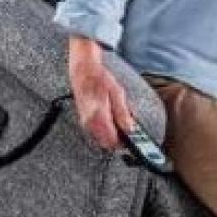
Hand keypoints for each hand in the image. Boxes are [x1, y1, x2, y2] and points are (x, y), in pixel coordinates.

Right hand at [67, 35, 135, 151]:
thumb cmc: (100, 79)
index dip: (125, 142)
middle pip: (107, 144)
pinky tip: (113, 118)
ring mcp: (86, 123)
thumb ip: (123, 113)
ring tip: (121, 120)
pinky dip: (107, 130)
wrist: (82, 72)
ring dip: (113, 135)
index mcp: (98, 116)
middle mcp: (89, 123)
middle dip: (119, 140)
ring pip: (102, 140)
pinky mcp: (85, 122)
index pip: (113, 141)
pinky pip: (98, 133)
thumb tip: (130, 129)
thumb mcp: (117, 93)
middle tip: (129, 129)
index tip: (134, 138)